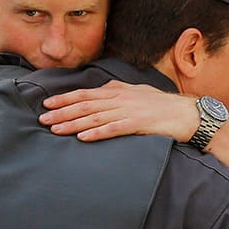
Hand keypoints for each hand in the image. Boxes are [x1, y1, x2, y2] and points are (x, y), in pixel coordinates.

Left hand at [39, 81, 199, 141]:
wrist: (186, 113)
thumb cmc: (160, 105)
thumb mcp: (136, 92)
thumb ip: (117, 91)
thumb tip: (100, 91)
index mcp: (117, 90)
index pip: (85, 93)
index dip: (64, 98)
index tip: (47, 104)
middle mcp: (120, 98)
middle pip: (85, 105)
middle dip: (62, 112)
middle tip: (42, 119)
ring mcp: (128, 110)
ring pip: (94, 117)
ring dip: (73, 124)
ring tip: (56, 129)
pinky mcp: (138, 124)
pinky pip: (113, 129)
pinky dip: (97, 133)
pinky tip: (83, 138)